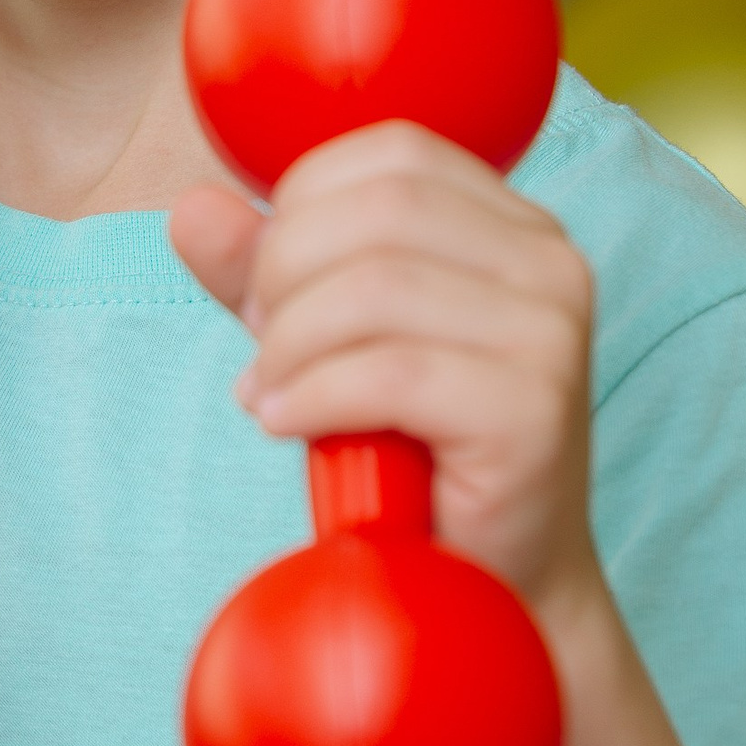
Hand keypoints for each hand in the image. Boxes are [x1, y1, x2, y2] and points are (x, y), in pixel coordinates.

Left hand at [170, 121, 598, 609]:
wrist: (494, 592)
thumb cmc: (413, 462)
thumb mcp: (327, 347)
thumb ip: (265, 274)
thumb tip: (192, 207)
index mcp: (514, 227)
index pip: (391, 153)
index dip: (300, 207)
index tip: (269, 290)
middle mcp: (551, 262)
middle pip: (377, 209)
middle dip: (284, 277)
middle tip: (262, 352)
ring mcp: (553, 333)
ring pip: (376, 288)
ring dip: (290, 346)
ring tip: (271, 398)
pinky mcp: (535, 410)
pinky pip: (391, 374)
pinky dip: (313, 397)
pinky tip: (289, 426)